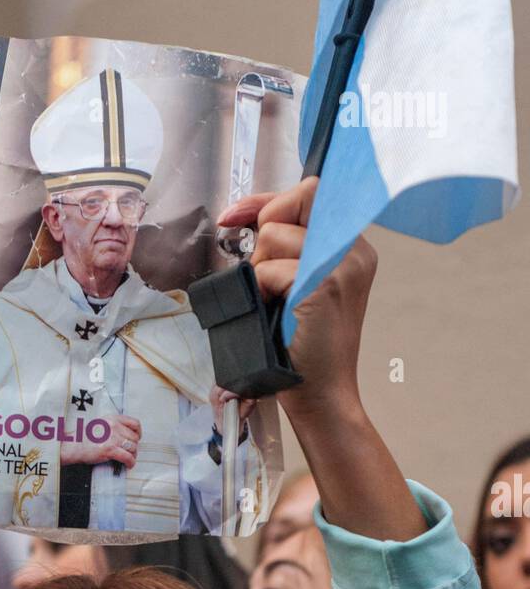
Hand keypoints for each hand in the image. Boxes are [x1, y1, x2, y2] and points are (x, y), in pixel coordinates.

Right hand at [61, 414, 140, 469]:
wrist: (73, 446)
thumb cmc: (84, 437)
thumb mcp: (101, 424)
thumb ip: (114, 426)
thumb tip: (127, 435)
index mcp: (112, 418)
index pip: (134, 423)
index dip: (138, 432)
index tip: (137, 438)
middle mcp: (114, 426)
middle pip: (134, 438)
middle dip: (134, 447)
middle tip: (130, 452)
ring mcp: (112, 438)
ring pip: (133, 448)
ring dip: (133, 455)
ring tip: (128, 459)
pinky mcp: (110, 450)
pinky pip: (128, 457)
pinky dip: (131, 463)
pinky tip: (128, 465)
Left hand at [218, 178, 424, 541]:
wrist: (321, 395)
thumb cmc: (300, 347)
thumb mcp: (294, 285)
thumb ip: (283, 249)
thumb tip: (243, 215)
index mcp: (351, 248)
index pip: (309, 193)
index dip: (267, 199)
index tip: (234, 217)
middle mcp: (354, 250)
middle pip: (298, 197)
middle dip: (264, 227)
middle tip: (263, 273)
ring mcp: (342, 266)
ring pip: (274, 233)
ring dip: (260, 268)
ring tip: (274, 302)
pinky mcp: (324, 285)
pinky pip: (271, 268)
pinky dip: (261, 290)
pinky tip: (274, 314)